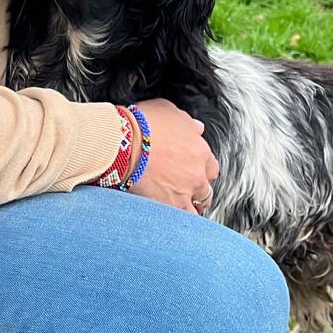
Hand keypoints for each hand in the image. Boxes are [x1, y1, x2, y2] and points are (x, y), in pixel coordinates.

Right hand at [126, 98, 217, 214]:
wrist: (123, 141)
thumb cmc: (142, 123)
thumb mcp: (168, 111)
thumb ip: (187, 122)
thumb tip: (197, 127)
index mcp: (200, 150)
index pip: (210, 165)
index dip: (200, 168)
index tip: (189, 170)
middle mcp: (197, 172)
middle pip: (206, 187)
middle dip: (197, 189)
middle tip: (183, 189)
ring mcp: (186, 191)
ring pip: (198, 205)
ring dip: (191, 206)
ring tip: (177, 206)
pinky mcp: (170, 206)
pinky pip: (184, 219)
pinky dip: (181, 221)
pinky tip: (174, 221)